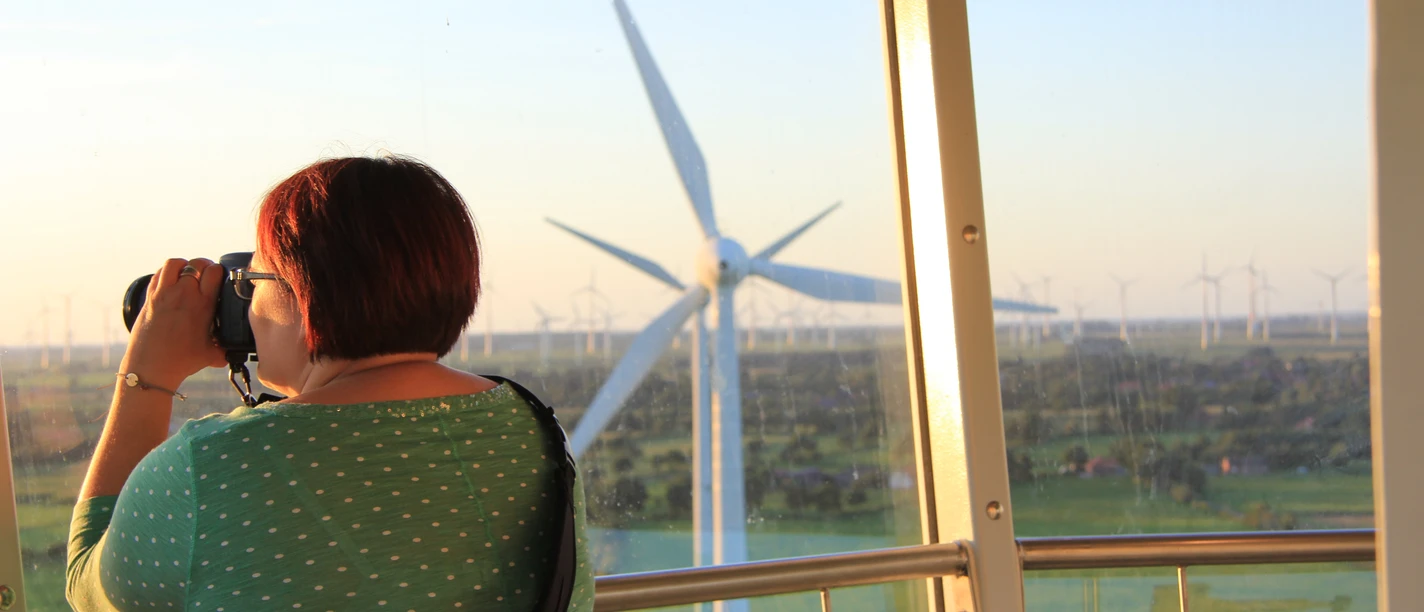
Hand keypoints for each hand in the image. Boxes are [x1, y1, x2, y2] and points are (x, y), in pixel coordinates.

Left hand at [119, 258, 229, 389]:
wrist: (152, 367)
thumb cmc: (182, 361)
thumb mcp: (212, 355)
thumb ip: (226, 349)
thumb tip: (237, 352)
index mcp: (203, 305)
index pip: (215, 272)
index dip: (219, 271)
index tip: (220, 278)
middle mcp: (184, 295)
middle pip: (196, 264)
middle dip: (204, 266)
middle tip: (206, 274)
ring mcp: (164, 294)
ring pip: (175, 264)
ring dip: (184, 265)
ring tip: (188, 273)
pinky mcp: (150, 298)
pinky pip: (159, 274)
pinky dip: (167, 273)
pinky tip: (172, 282)